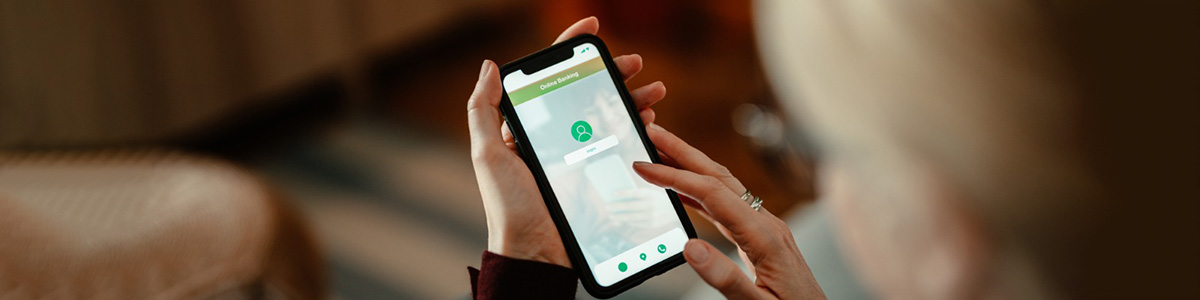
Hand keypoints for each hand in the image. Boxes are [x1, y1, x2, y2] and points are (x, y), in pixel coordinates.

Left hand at [468, 17, 667, 267]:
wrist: (535, 253)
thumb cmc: (508, 206)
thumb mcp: (487, 154)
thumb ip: (483, 109)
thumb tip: (490, 65)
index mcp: (527, 127)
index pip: (550, 77)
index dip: (570, 47)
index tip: (593, 27)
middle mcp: (554, 137)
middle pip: (587, 92)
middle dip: (613, 72)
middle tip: (637, 63)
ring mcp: (578, 156)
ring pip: (608, 116)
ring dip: (632, 98)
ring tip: (655, 91)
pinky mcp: (597, 176)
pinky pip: (620, 145)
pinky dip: (636, 130)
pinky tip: (649, 121)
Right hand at [633, 125, 826, 298]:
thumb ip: (726, 279)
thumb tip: (691, 247)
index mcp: (765, 237)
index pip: (712, 194)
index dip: (674, 177)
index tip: (644, 167)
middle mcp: (766, 224)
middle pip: (718, 177)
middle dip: (682, 152)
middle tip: (651, 131)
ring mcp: (765, 228)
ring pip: (722, 186)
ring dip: (690, 166)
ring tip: (660, 153)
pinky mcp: (761, 237)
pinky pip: (726, 205)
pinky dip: (700, 192)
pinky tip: (682, 192)